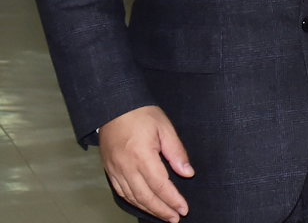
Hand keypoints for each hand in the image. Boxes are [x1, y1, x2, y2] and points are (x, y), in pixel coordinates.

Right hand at [99, 105, 193, 221]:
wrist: (114, 105)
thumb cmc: (140, 113)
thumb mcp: (164, 127)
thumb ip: (176, 152)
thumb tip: (187, 172)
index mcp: (142, 156)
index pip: (160, 186)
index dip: (173, 200)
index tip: (183, 208)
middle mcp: (126, 167)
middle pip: (146, 197)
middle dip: (162, 210)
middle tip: (175, 217)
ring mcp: (115, 170)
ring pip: (133, 198)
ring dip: (149, 209)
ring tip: (163, 215)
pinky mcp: (109, 170)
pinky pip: (121, 192)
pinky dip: (134, 202)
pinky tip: (144, 204)